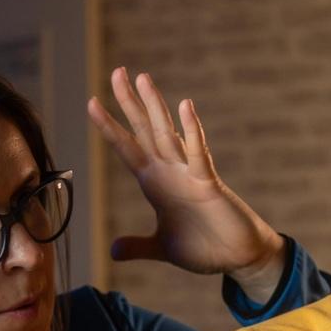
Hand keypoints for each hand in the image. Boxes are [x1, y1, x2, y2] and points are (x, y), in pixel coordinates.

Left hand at [87, 68, 285, 298]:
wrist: (238, 258)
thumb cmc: (204, 247)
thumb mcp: (162, 247)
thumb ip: (138, 246)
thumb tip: (113, 251)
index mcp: (157, 184)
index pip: (128, 149)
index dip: (110, 128)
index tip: (92, 102)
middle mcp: (170, 172)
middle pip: (145, 130)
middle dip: (129, 103)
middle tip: (116, 72)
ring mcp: (190, 175)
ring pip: (168, 133)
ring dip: (155, 106)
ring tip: (142, 78)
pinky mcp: (210, 184)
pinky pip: (199, 155)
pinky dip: (192, 131)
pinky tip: (185, 106)